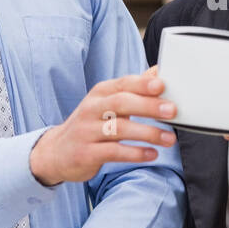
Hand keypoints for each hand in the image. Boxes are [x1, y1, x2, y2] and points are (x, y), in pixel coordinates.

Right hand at [30, 65, 175, 184]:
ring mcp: (87, 131)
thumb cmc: (90, 124)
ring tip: (169, 138)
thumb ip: (133, 90)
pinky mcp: (86, 153)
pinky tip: (151, 154)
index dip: (142, 84)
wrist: (56, 152)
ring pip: (119, 129)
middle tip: (172, 111)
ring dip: (147, 133)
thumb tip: (158, 73)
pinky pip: (113, 152)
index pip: (123, 84)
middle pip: (121, 103)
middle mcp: (92, 109)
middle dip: (149, 106)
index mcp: (100, 93)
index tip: (163, 85)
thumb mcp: (108, 103)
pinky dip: (135, 153)